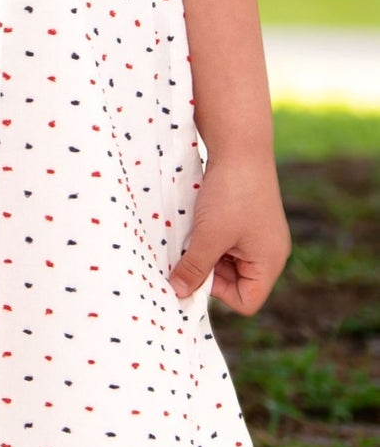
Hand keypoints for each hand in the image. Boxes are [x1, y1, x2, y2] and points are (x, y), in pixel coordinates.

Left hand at [169, 153, 289, 314]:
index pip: (246, 302)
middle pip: (235, 282)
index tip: (197, 267)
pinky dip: (208, 234)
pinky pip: (225, 239)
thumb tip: (177, 293)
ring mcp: (258, 233)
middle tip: (189, 248)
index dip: (219, 292)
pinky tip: (197, 218)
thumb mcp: (209, 235)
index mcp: (270, 262)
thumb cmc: (230, 193)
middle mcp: (269, 251)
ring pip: (226, 259)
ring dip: (205, 249)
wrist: (239, 144)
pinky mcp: (246, 217)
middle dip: (209, 269)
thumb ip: (194, 268)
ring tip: (192, 230)